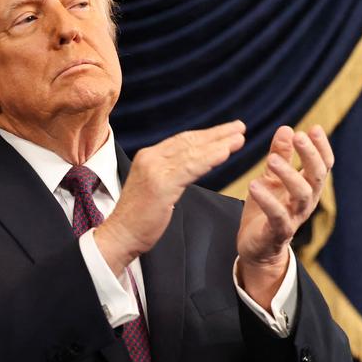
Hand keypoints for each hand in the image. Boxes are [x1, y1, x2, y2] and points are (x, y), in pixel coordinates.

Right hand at [94, 121, 245, 273]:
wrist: (121, 234)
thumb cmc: (139, 216)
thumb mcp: (155, 186)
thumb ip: (170, 172)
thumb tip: (191, 165)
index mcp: (148, 157)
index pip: (181, 140)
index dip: (206, 134)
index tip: (226, 131)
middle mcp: (150, 158)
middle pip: (188, 141)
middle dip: (217, 134)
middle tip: (239, 127)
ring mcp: (154, 170)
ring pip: (192, 152)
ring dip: (219, 144)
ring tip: (239, 138)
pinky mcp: (161, 184)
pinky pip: (191, 168)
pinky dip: (210, 159)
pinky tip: (225, 153)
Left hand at [237, 125, 332, 306]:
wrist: (256, 247)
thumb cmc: (265, 210)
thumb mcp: (271, 178)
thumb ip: (280, 155)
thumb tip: (287, 128)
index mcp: (307, 187)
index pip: (323, 165)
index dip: (321, 147)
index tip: (313, 128)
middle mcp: (306, 201)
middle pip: (317, 176)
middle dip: (310, 155)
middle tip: (298, 137)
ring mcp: (294, 217)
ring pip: (301, 194)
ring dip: (288, 174)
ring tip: (271, 159)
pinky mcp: (278, 231)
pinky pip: (277, 215)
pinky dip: (267, 199)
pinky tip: (254, 185)